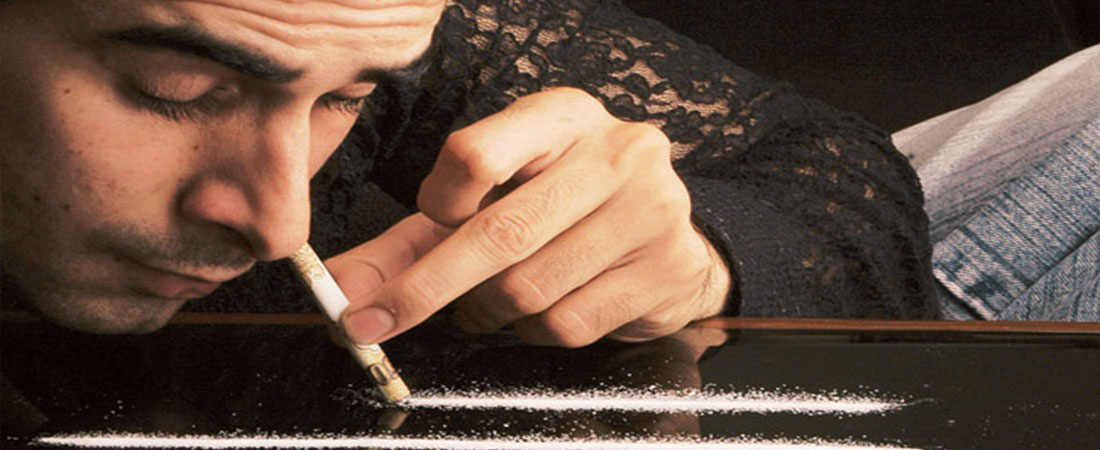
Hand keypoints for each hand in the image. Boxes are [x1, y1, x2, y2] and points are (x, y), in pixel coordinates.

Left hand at [328, 87, 730, 346]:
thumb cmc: (560, 209)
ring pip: (529, 289)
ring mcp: (650, 210)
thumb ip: (412, 240)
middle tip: (379, 321)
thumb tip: (342, 287)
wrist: (662, 235)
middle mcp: (614, 153)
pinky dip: (532, 332)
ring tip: (486, 305)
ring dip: (486, 313)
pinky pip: (569, 323)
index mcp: (560, 117)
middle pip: (500, 232)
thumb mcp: (490, 201)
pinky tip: (538, 310)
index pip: (477, 152)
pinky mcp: (667, 267)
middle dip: (425, 289)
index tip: (428, 222)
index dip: (438, 201)